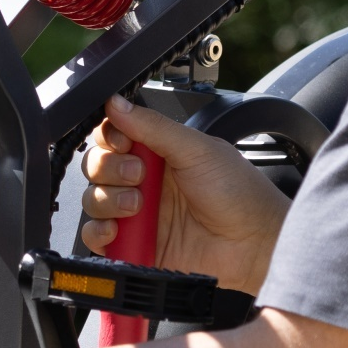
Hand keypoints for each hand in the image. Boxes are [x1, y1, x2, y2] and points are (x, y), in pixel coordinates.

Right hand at [79, 95, 289, 292]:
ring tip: (137, 206)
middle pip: (96, 167)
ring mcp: (137, 215)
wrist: (253, 244)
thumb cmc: (239, 195)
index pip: (111, 137)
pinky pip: (96, 238)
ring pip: (93, 200)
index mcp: (157, 153)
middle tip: (139, 175)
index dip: (109, 138)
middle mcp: (142, 182)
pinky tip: (120, 230)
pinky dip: (99, 233)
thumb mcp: (197, 149)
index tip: (122, 142)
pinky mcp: (133, 245)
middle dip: (109, 168)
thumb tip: (116, 102)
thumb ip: (154, 126)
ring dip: (107, 200)